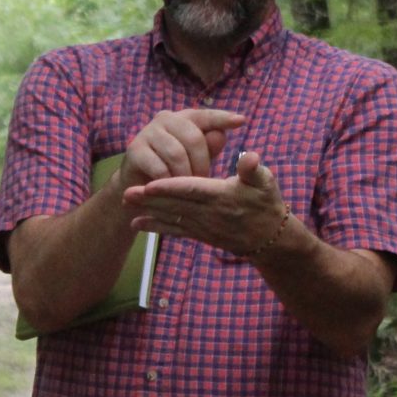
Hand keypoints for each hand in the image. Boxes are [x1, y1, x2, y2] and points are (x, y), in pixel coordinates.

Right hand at [118, 109, 246, 189]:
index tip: (241, 121)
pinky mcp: (135, 150)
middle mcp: (166, 119)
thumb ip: (209, 148)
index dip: (223, 118)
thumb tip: (221, 134)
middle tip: (202, 181)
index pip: (206, 116)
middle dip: (202, 163)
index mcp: (185, 118)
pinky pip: (159, 167)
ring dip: (185, 175)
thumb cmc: (174, 170)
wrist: (138, 185)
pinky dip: (169, 181)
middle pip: (193, 137)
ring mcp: (148, 133)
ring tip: (187, 187)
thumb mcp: (196, 160)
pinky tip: (171, 190)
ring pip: (176, 154)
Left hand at [124, 150, 291, 258]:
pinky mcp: (199, 234)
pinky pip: (174, 230)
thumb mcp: (266, 182)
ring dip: (147, 210)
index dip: (170, 188)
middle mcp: (209, 213)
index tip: (150, 184)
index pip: (192, 190)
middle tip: (126, 192)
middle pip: (174, 204)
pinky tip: (136, 224)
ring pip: (171, 217)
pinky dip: (155, 227)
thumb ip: (254, 169)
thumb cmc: (266, 203)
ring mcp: (202, 226)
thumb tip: (251, 158)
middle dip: (150, 199)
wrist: (270, 238)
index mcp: (221, 196)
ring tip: (125, 203)